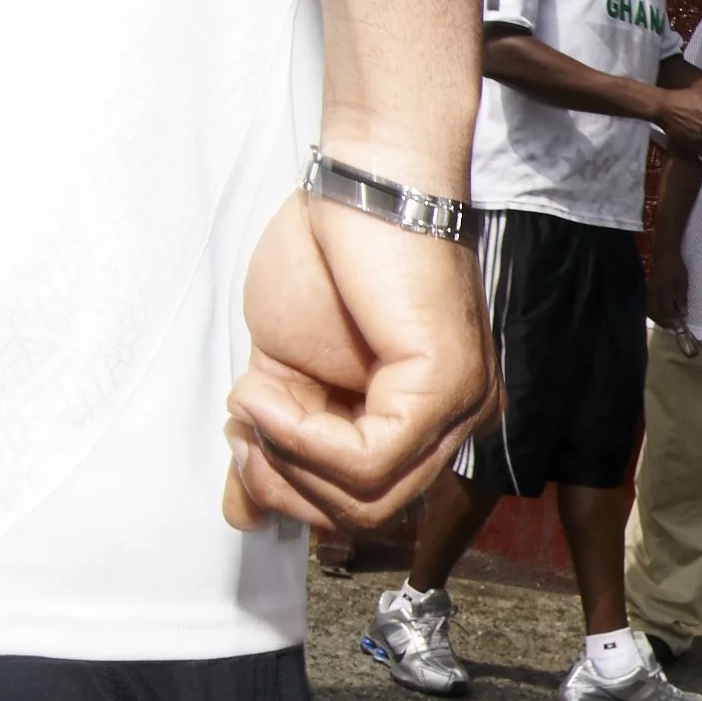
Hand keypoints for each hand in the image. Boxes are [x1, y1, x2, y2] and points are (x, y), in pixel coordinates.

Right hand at [224, 189, 494, 530]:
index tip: (243, 441)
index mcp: (422, 426)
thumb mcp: (283, 373)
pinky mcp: (445, 388)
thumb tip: (243, 513)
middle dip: (284, 484)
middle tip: (245, 430)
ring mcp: (458, 409)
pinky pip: (367, 461)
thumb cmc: (326, 261)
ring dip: (286, 458)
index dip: (290, 491)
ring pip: (366, 499)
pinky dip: (301, 437)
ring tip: (256, 400)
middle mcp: (454, 425)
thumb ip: (272, 443)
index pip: (363, 508)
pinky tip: (268, 391)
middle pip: (364, 515)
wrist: (361, 184)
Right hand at [647, 246, 689, 329]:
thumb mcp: (683, 282)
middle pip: (656, 313)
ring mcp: (648, 292)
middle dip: (664, 322)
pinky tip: (660, 315)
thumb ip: (682, 298)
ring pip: (650, 311)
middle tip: (673, 327)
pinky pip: (648, 306)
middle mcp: (654, 292)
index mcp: (664, 290)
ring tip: (667, 323)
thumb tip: (683, 313)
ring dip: (658, 320)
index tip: (680, 324)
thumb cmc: (676, 268)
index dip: (673, 319)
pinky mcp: (647, 291)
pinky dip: (654, 313)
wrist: (664, 255)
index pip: (666, 310)